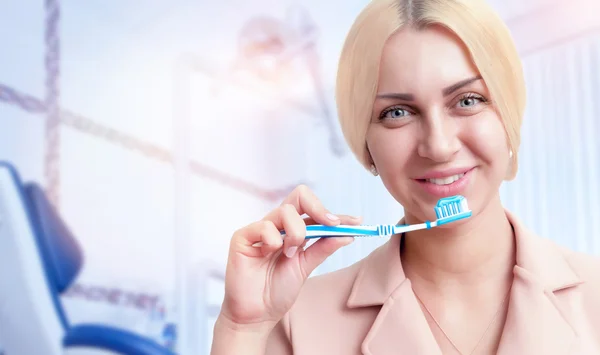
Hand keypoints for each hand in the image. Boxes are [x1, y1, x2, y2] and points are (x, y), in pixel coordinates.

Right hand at [218, 185, 360, 330]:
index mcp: (292, 230)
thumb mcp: (306, 266)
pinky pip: (264, 227)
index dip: (335, 214)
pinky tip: (269, 254)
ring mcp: (259, 229)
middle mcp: (277, 225)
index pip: (314, 210)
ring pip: (286, 211)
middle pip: (299, 196)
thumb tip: (348, 234)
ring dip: (296, 233)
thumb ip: (323, 248)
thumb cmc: (277, 291)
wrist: (256, 314)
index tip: (356, 222)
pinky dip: (273, 241)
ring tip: (290, 253)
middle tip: (331, 226)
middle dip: (319, 209)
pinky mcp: (242, 237)